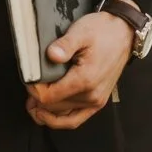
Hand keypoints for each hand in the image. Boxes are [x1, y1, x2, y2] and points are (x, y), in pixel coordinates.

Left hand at [24, 9, 132, 129]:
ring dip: (45, 112)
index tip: (28, 79)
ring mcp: (96, 101)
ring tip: (32, 102)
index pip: (49, 97)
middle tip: (29, 86)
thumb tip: (51, 55)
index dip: (34, 90)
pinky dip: (59, 120)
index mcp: (85, 79)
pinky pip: (75, 120)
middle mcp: (91, 95)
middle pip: (53, 108)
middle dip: (37, 99)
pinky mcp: (98, 102)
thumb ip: (65, 44)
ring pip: (62, 116)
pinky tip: (47, 115)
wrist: (124, 31)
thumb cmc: (103, 30)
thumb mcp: (82, 31)